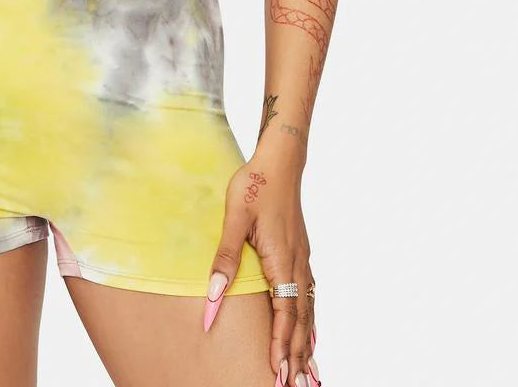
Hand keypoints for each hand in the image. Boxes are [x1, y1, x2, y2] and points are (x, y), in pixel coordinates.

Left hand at [203, 154, 319, 386]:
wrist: (280, 160)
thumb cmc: (254, 185)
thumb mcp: (234, 219)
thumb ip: (224, 258)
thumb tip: (212, 296)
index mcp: (280, 260)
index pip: (284, 314)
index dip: (281, 346)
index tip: (279, 374)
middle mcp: (296, 264)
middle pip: (301, 319)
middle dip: (297, 355)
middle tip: (294, 386)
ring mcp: (302, 258)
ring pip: (308, 309)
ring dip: (306, 342)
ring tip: (308, 372)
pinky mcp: (300, 252)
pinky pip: (309, 295)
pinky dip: (311, 320)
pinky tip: (311, 331)